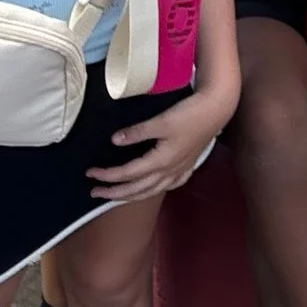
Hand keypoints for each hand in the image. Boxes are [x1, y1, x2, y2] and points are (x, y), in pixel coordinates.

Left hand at [93, 82, 236, 200]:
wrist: (217, 110)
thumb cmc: (189, 114)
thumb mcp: (161, 121)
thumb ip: (137, 132)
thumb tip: (114, 141)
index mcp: (160, 161)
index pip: (127, 174)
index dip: (107, 175)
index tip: (90, 173)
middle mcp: (169, 171)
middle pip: (137, 189)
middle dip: (114, 193)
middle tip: (95, 193)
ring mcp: (180, 170)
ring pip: (152, 191)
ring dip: (132, 195)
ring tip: (117, 196)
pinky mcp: (188, 165)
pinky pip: (169, 185)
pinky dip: (157, 189)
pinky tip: (154, 188)